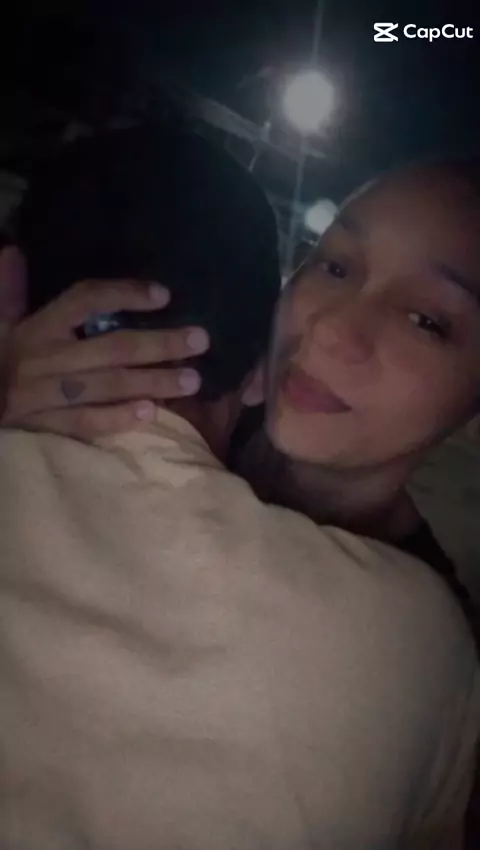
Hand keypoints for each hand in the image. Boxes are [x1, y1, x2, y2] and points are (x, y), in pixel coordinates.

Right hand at [0, 279, 208, 440]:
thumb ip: (8, 290)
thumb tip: (14, 251)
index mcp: (37, 328)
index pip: (86, 301)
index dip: (125, 295)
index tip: (164, 295)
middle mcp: (48, 358)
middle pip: (112, 348)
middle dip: (160, 344)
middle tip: (200, 341)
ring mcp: (49, 394)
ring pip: (109, 386)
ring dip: (153, 383)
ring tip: (193, 381)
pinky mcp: (48, 426)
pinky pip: (87, 422)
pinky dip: (118, 418)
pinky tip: (151, 414)